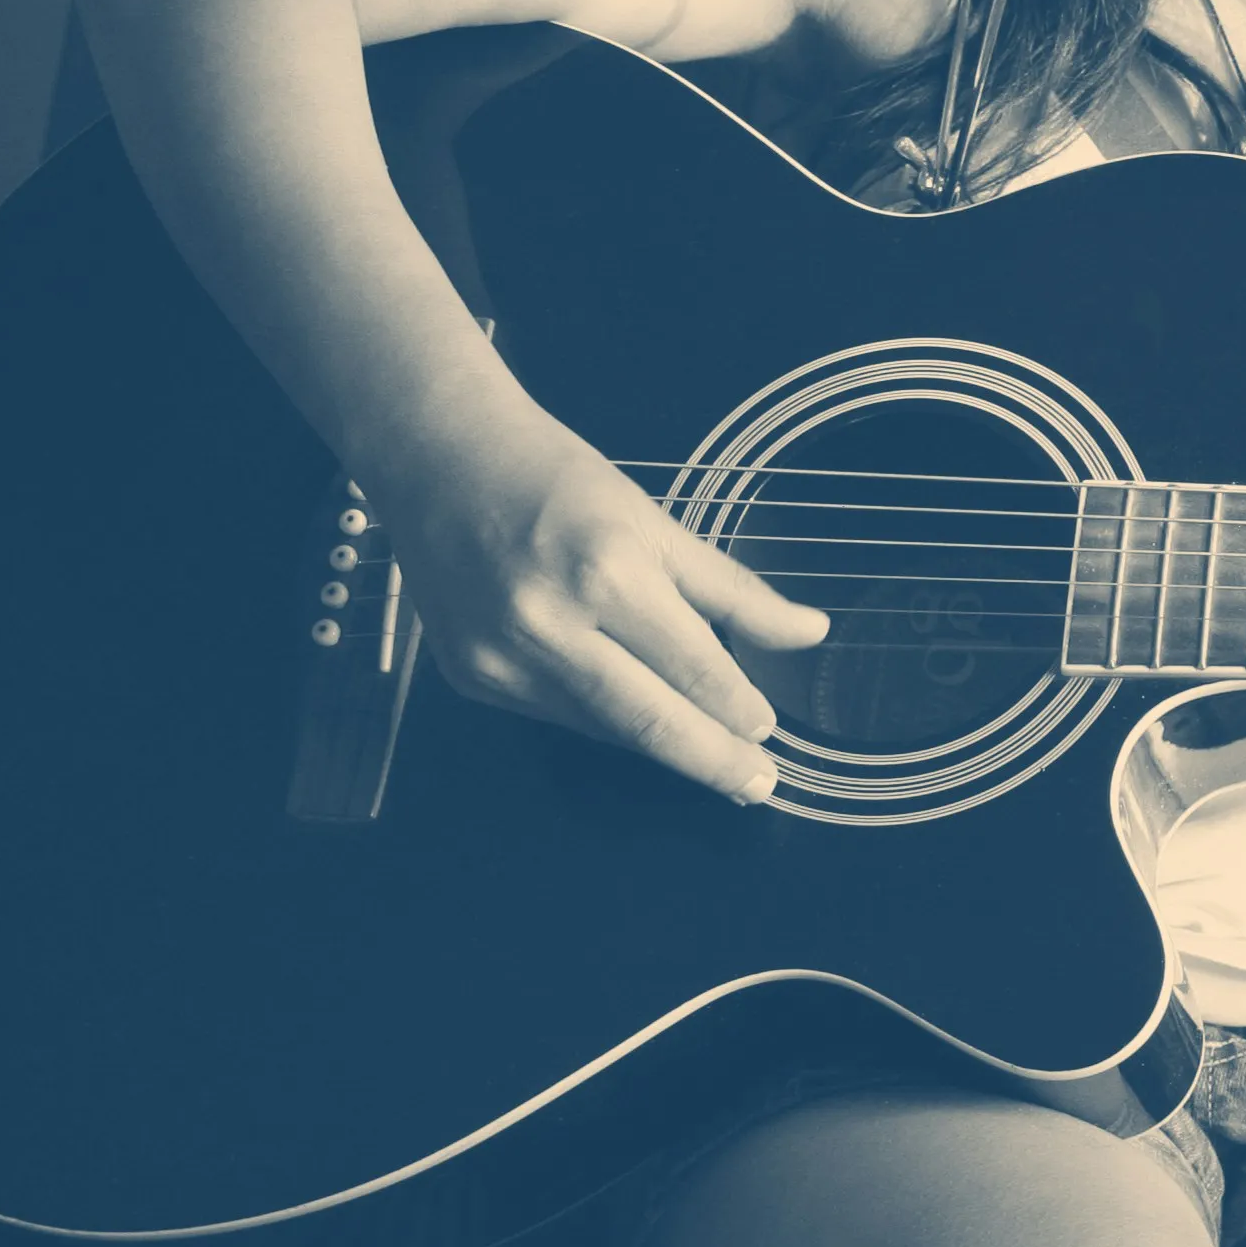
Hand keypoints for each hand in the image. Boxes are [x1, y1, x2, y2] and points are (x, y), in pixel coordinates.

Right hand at [370, 409, 832, 801]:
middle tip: (759, 785)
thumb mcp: (655, 522)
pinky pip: (561, 715)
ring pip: (604, 726)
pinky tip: (642, 715)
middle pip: (646, 720)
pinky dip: (609, 720)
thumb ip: (733, 590)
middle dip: (710, 760)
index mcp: (605, 575)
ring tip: (716, 756)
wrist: (436, 461)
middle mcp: (547, 627)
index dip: (734, 709)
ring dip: (662, 743)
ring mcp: (500, 661)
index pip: (689, 668)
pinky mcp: (472, 681)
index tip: (769, 736)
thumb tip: (809, 632)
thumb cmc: (553, 479)